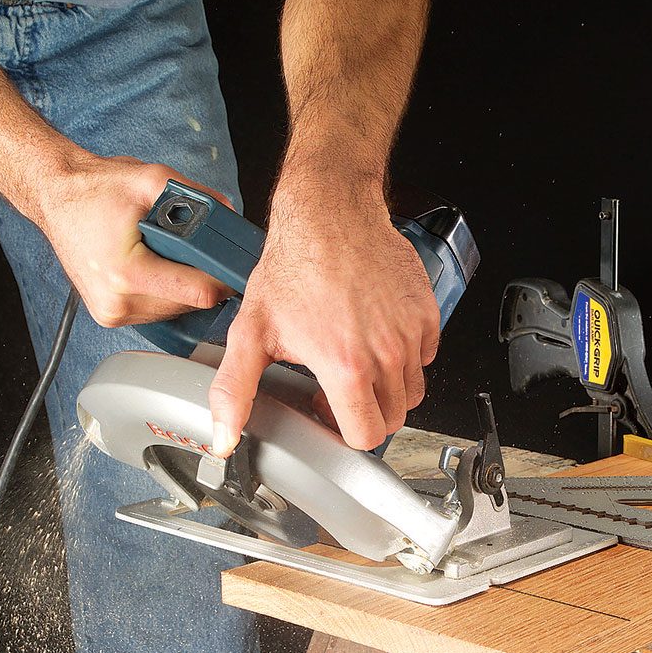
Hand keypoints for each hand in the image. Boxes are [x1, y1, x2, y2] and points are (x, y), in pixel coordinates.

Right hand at [34, 153, 232, 325]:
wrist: (55, 197)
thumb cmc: (94, 190)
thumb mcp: (150, 180)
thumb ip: (196, 196)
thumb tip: (229, 213)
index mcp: (126, 274)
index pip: (198, 293)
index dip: (223, 278)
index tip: (233, 265)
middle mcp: (117, 302)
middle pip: (190, 304)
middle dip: (202, 278)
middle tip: (200, 252)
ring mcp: (112, 313)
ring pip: (175, 311)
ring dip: (184, 288)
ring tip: (172, 256)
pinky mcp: (110, 315)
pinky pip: (156, 312)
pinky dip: (165, 293)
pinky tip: (157, 268)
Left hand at [208, 184, 440, 452]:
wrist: (329, 215)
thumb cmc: (294, 266)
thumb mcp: (251, 332)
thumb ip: (234, 391)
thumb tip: (225, 437)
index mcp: (346, 367)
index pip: (367, 436)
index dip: (344, 431)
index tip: (330, 412)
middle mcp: (386, 354)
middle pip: (393, 418)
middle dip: (367, 412)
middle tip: (339, 387)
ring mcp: (411, 334)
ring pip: (412, 390)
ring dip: (387, 387)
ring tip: (358, 361)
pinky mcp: (427, 314)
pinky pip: (425, 356)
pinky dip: (406, 356)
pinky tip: (376, 335)